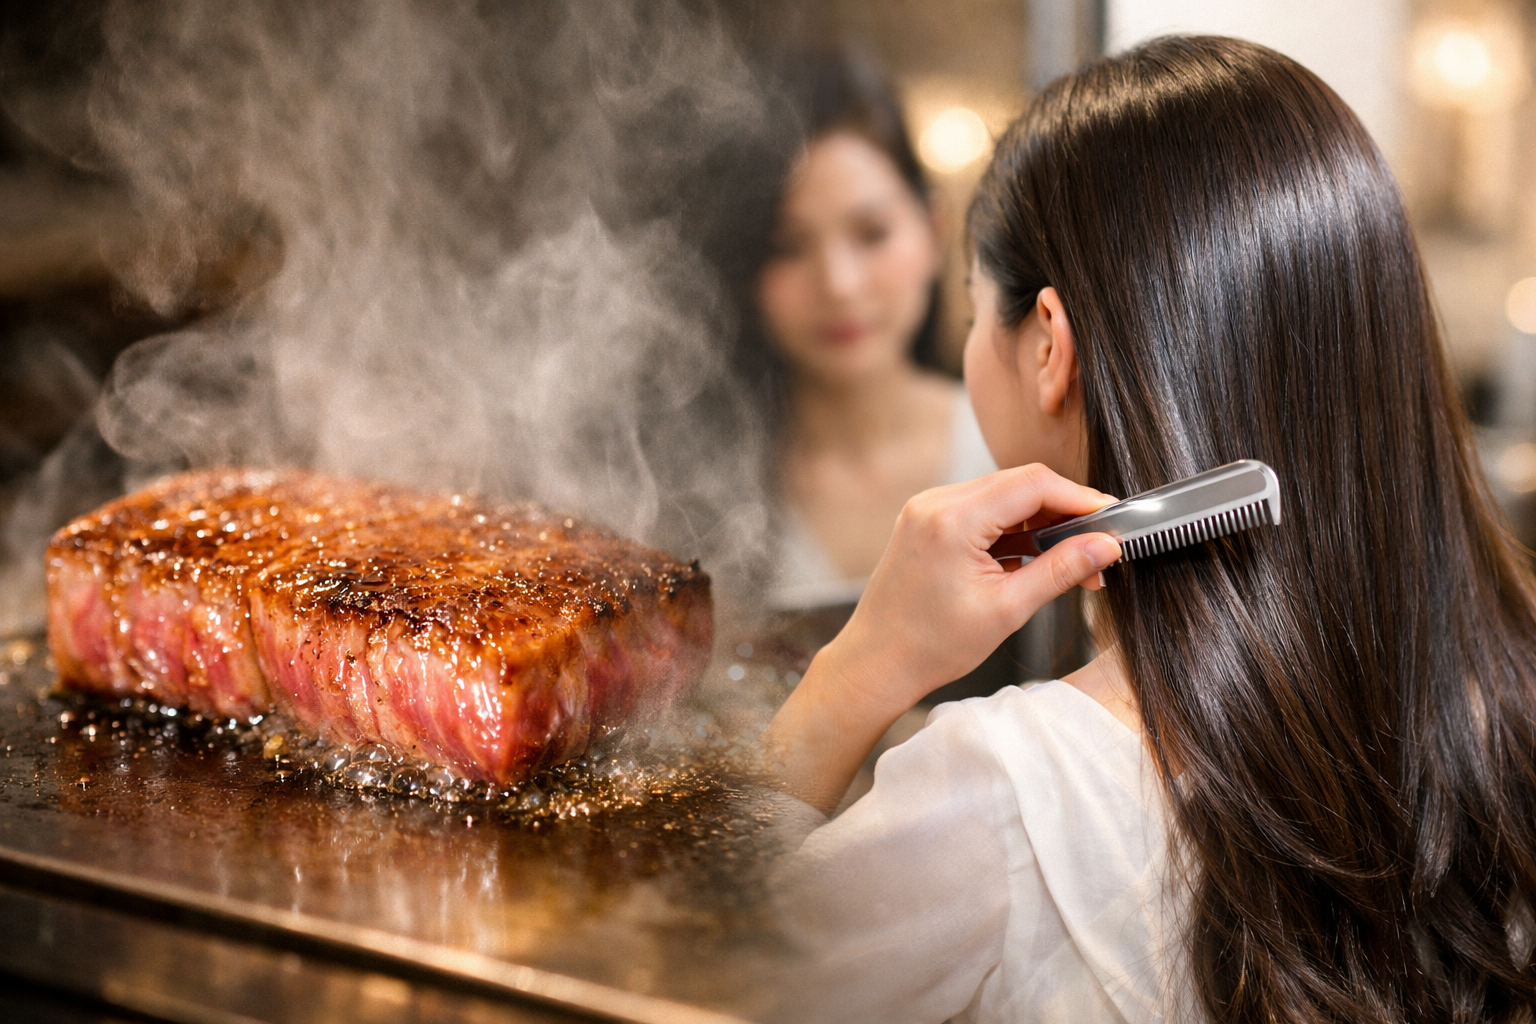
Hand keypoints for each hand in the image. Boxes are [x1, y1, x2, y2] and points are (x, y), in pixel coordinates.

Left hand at [763, 464, 1120, 811]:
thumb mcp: (1007, 610)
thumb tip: (1106, 546)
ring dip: (1040, 522)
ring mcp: (928, 508)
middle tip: (1099, 547)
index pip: (1033, 484)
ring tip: (1072, 562)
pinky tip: (1035, 559)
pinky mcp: (927, 520)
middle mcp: (936, 503)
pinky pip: (981, 510)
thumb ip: (1061, 570)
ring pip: (1002, 495)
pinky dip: (1013, 529)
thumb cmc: (932, 646)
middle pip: (1019, 484)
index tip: (1113, 520)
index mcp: (953, 520)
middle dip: (1064, 512)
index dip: (1080, 498)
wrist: (877, 662)